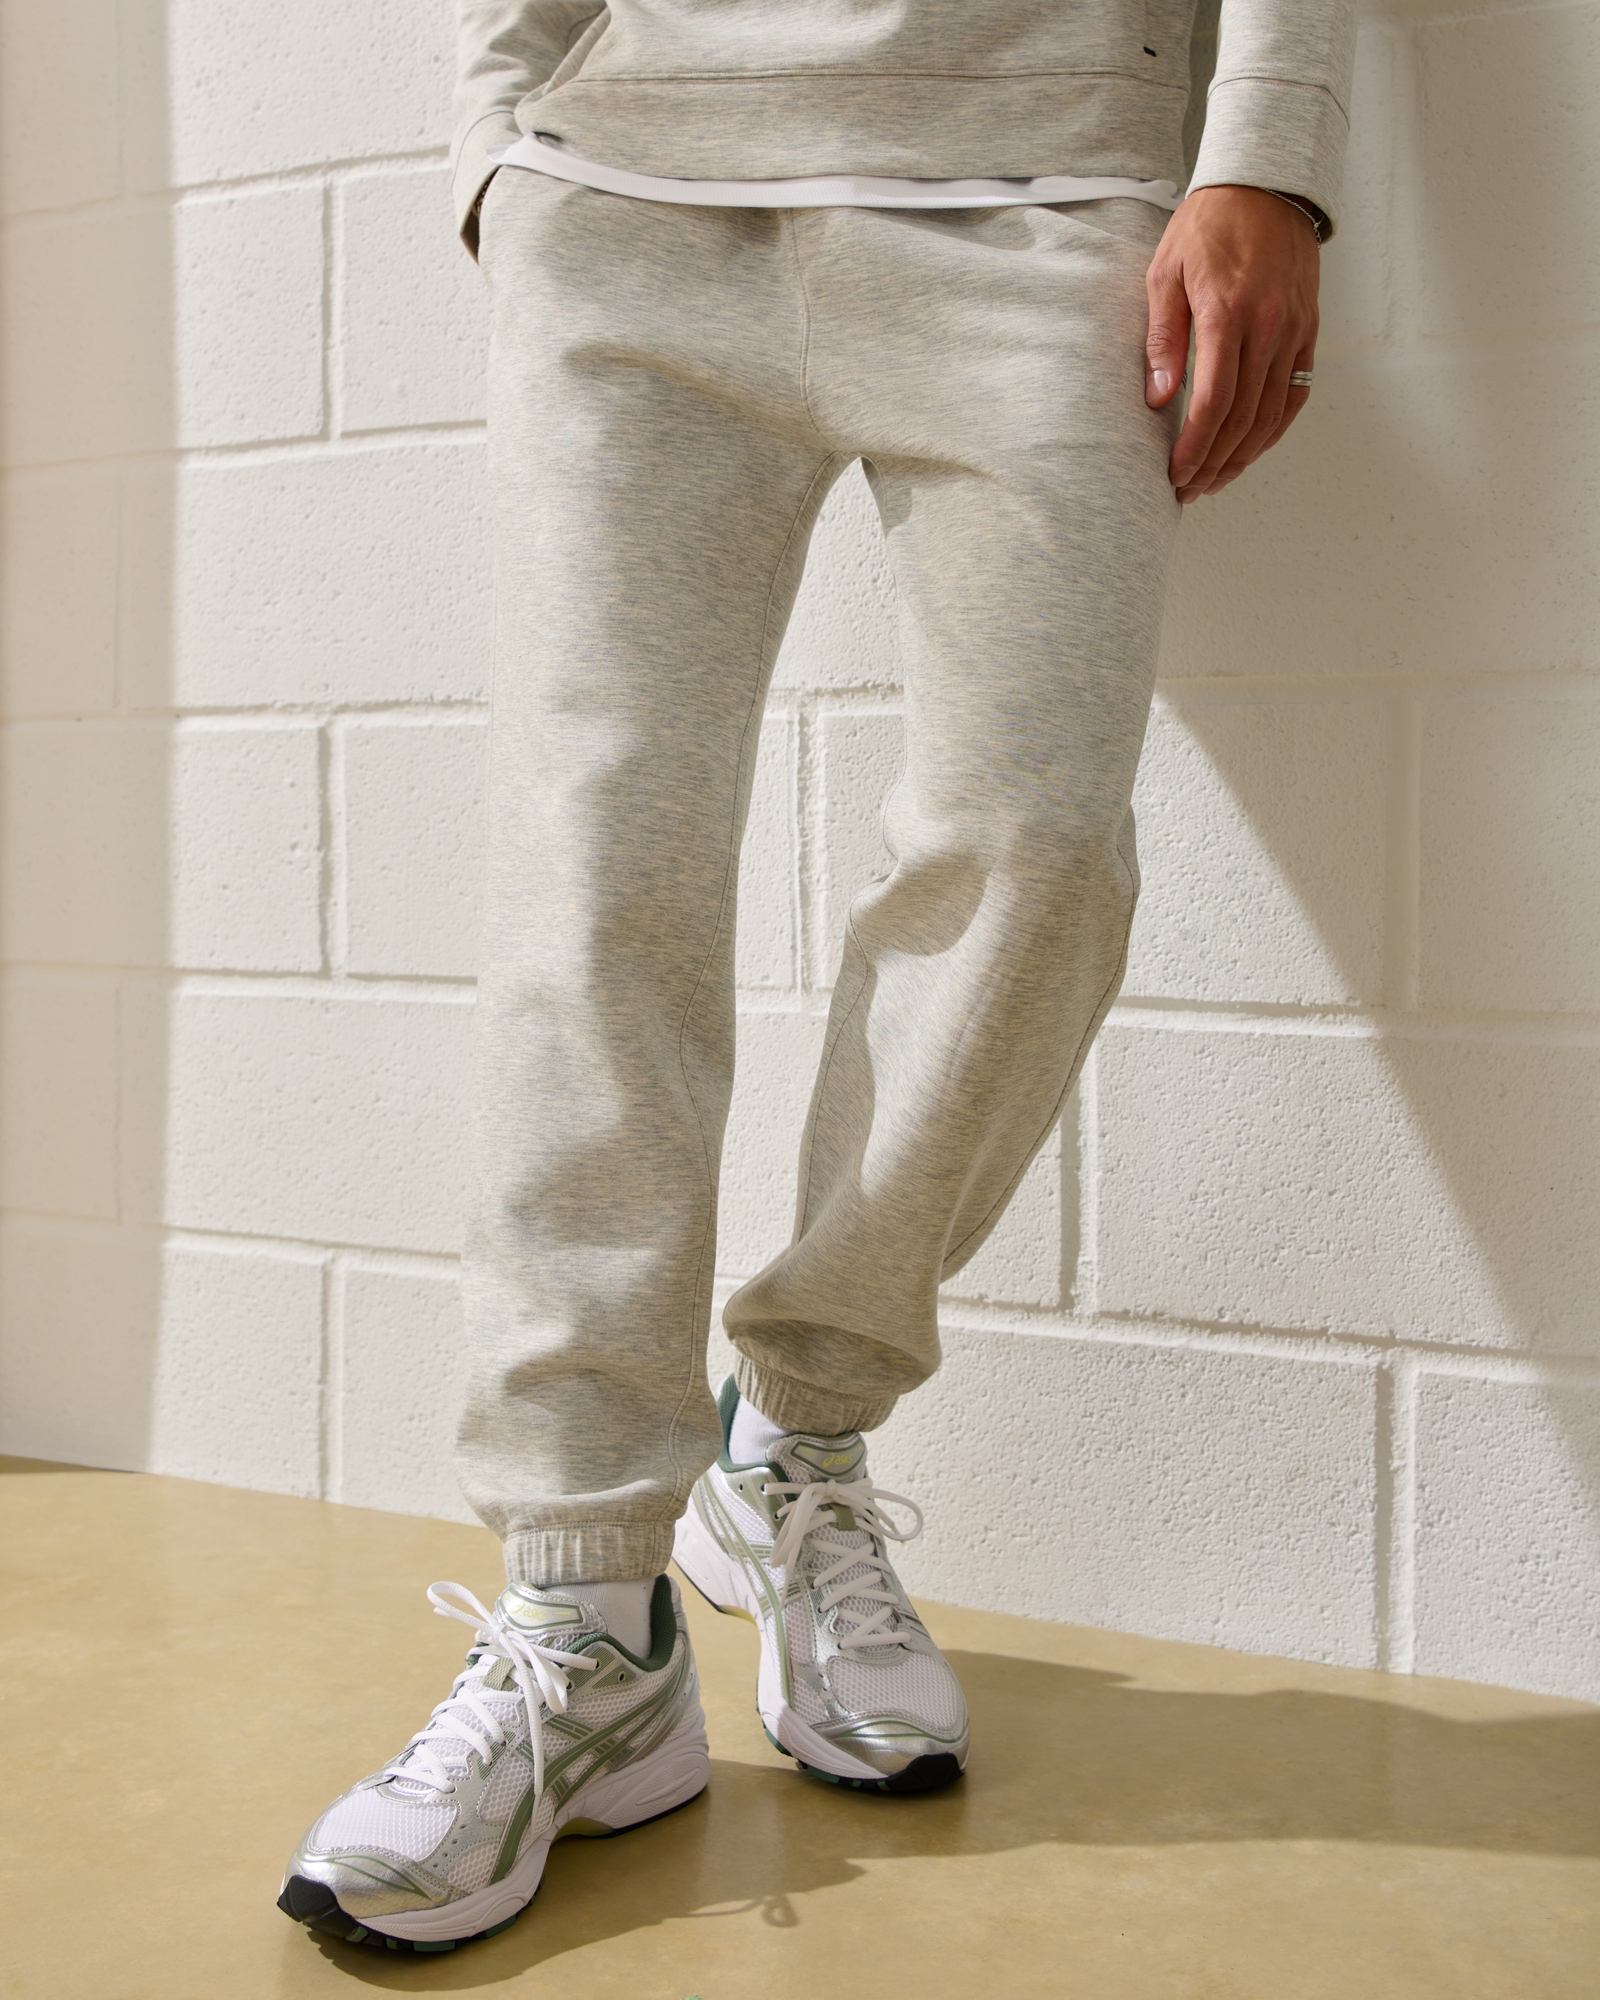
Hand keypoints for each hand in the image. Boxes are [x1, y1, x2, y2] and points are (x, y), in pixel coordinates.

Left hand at [1144, 184, 1319, 502]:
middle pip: (1243, 418)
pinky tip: (1251, 450)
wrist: (1265, 184)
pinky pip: (1295, 394)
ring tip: (1215, 480)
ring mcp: (1293, 331)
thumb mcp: (1166, 272)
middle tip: (1189, 488)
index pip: (1213, 401)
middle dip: (1214, 462)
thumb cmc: (1208, 225)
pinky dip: (1273, 430)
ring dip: (1243, 456)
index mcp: (1227, 313)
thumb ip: (1163, 336)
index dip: (1194, 447)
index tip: (1175, 473)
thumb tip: (1159, 396)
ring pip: (1271, 414)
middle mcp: (1267, 327)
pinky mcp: (1308, 330)